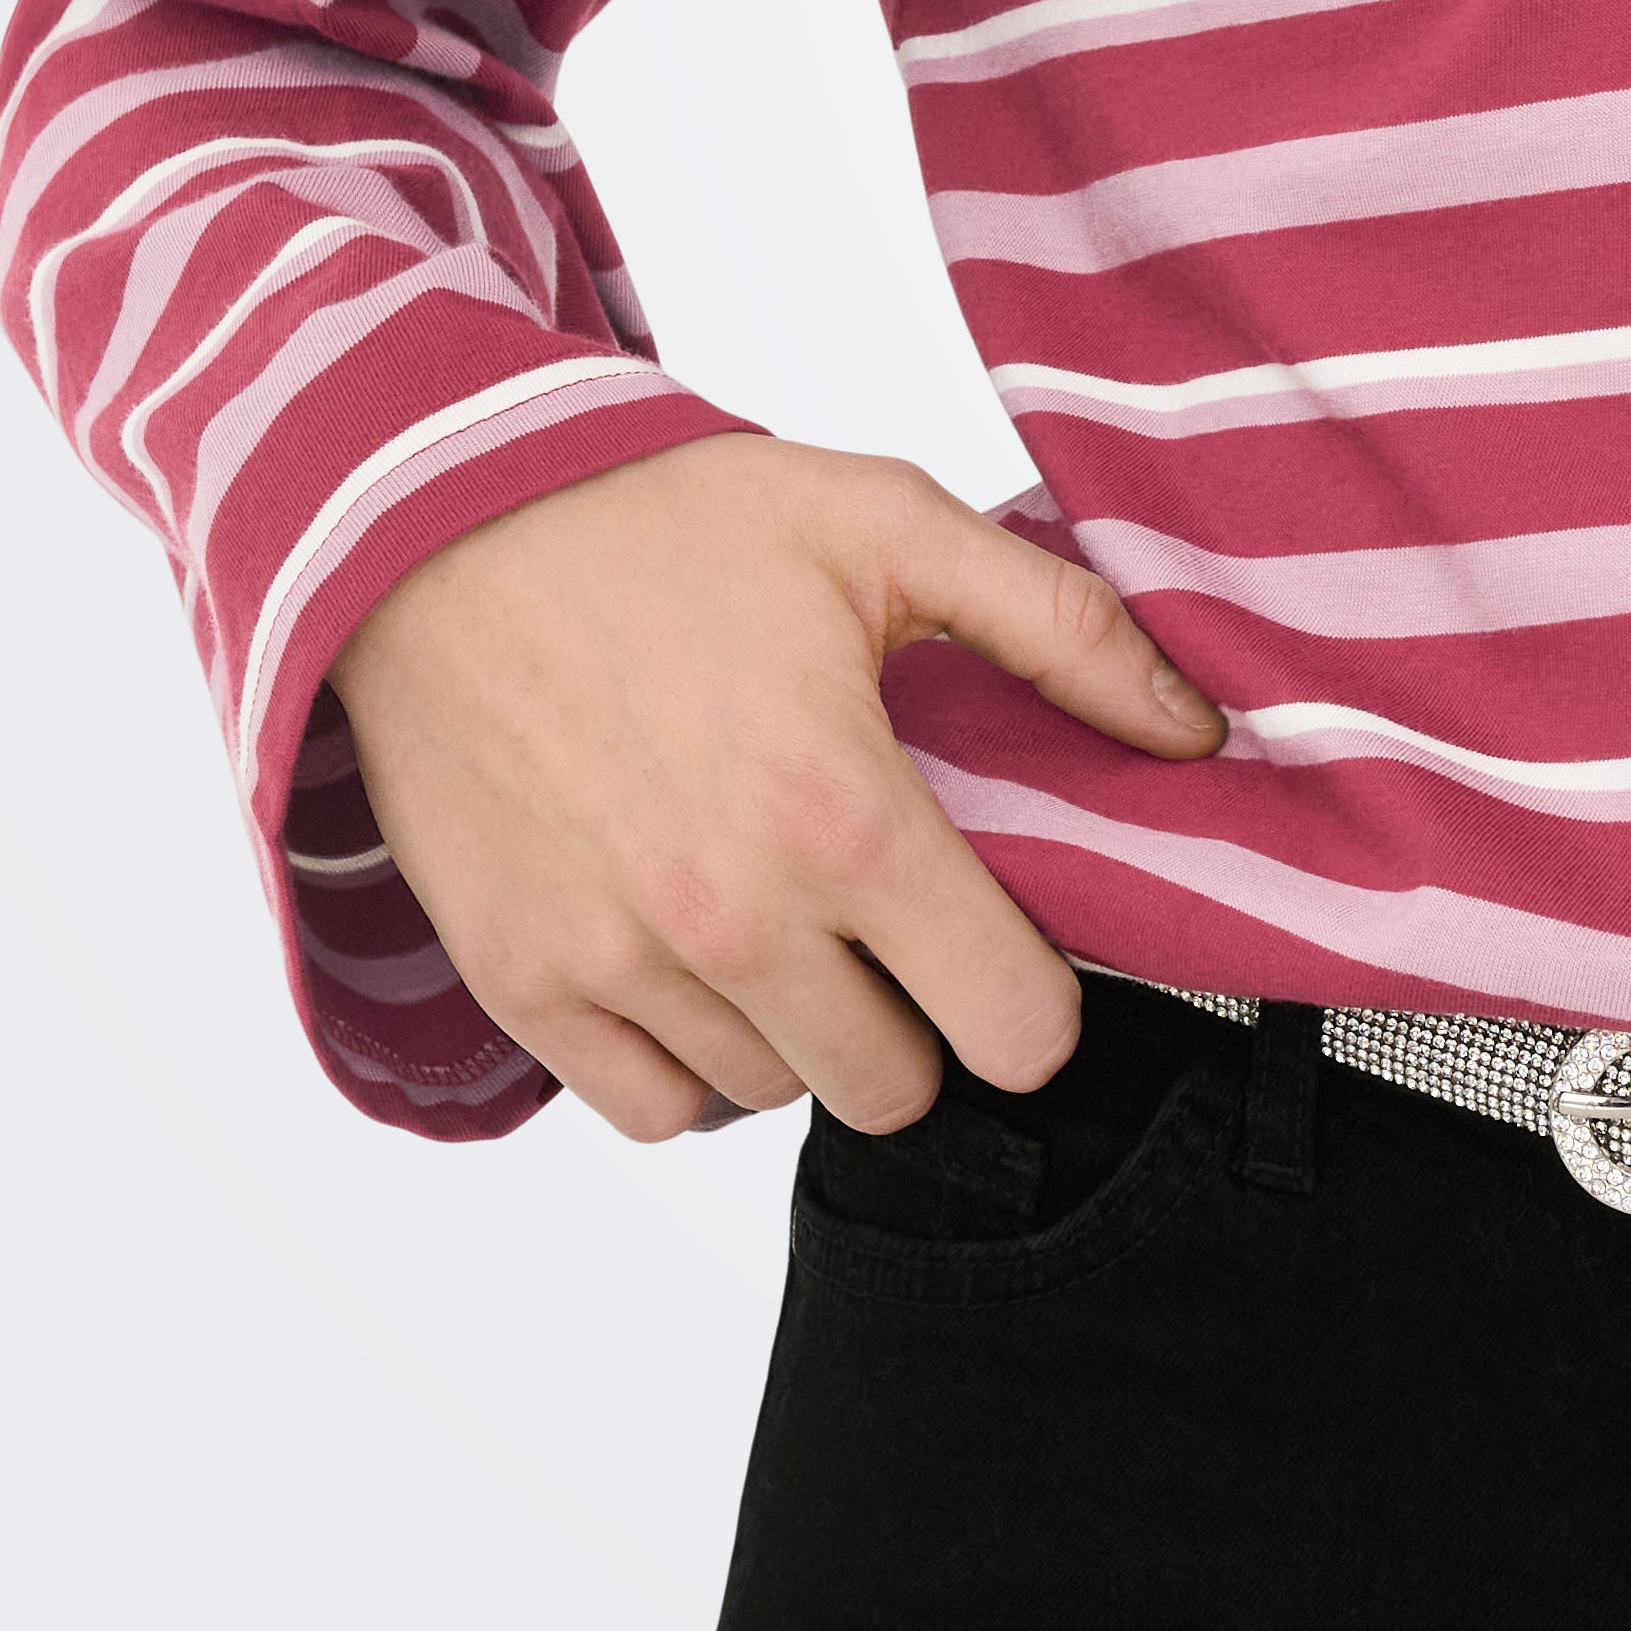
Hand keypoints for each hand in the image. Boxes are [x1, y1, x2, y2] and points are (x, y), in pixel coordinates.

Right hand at [328, 435, 1221, 1142]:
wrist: (434, 529)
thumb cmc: (667, 519)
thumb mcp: (886, 524)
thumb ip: (1061, 630)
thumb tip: (1197, 731)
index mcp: (844, 811)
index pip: (1014, 1029)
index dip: (1035, 998)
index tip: (1006, 941)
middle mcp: (734, 915)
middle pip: (899, 1089)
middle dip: (916, 1016)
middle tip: (883, 916)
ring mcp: (618, 963)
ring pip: (777, 1096)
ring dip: (798, 1028)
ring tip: (774, 903)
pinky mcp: (521, 985)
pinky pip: (655, 1112)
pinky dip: (689, 1061)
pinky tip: (694, 958)